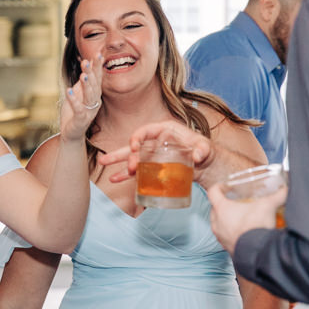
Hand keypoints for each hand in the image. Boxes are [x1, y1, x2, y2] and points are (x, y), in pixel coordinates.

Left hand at [61, 55, 103, 140]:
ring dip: (87, 85)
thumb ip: (83, 81)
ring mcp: (89, 111)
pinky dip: (74, 99)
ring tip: (83, 75)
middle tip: (86, 61)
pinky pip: (78, 109)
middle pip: (95, 85)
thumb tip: (87, 64)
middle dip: (91, 73)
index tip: (98, 55)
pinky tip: (68, 90)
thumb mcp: (78, 93)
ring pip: (89, 96)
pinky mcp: (81, 119)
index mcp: (95, 95)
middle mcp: (94, 102)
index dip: (98, 67)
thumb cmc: (74, 113)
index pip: (98, 79)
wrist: (71, 134)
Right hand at [99, 119, 213, 183]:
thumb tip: (197, 155)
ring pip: (131, 156)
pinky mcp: (152, 167)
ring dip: (118, 161)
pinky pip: (136, 170)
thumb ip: (202, 150)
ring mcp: (152, 154)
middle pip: (136, 145)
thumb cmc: (205, 151)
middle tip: (130, 166)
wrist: (205, 165)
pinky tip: (114, 178)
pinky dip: (125, 174)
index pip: (146, 130)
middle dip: (127, 154)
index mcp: (165, 130)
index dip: (138, 137)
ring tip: (103, 164)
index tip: (135, 147)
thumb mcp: (205, 148)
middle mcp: (155, 141)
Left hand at [206, 183, 284, 254]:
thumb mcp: (268, 206)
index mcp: (222, 209)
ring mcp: (220, 236)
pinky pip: (225, 237)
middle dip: (224, 204)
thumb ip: (278, 195)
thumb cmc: (256, 227)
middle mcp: (217, 222)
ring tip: (239, 217)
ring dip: (226, 219)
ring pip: (218, 224)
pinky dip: (231, 232)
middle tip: (235, 201)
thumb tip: (286, 189)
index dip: (219, 187)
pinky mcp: (227, 247)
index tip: (226, 186)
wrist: (257, 253)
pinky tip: (243, 232)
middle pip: (214, 208)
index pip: (213, 192)